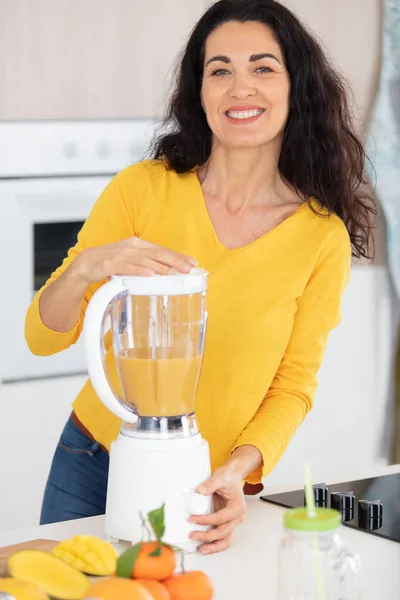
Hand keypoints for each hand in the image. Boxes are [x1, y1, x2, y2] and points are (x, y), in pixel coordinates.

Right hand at [71, 236, 196, 282]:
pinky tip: (149, 275)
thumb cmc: (111, 261)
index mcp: (138, 244)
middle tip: (188, 269)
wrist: (86, 262)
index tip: (192, 263)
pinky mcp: (110, 264)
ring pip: (144, 260)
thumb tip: (168, 270)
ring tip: (173, 273)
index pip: (162, 250)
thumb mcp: (132, 258)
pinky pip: (127, 268)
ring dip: (160, 267)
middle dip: (175, 261)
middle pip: (157, 253)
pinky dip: (139, 271)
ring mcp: (121, 255)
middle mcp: (132, 247)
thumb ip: (148, 262)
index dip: (178, 256)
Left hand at [188, 466, 246, 553]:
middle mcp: (237, 517)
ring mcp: (233, 521)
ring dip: (213, 546)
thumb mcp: (219, 478)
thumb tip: (199, 491)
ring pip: (226, 540)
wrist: (232, 476)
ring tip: (201, 549)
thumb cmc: (228, 478)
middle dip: (207, 536)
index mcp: (238, 507)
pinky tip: (205, 545)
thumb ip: (209, 485)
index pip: (220, 518)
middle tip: (192, 535)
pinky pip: (223, 537)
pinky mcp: (228, 523)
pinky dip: (215, 543)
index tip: (192, 519)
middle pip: (223, 532)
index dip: (205, 521)